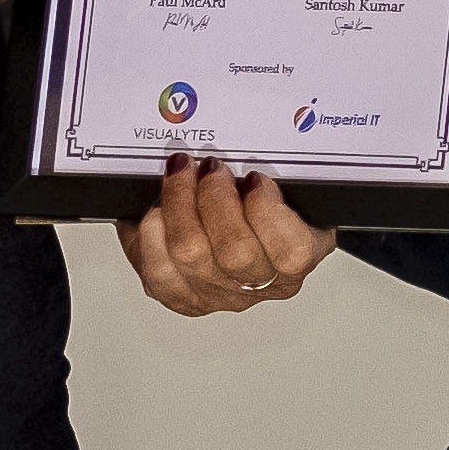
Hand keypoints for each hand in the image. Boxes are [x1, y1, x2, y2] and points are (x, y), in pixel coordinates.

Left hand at [118, 159, 331, 319]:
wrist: (231, 230)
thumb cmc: (257, 206)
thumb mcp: (288, 188)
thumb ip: (282, 174)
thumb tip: (253, 154)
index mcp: (296, 257)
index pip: (291, 252)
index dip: (267, 211)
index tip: (254, 179)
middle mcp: (260, 283)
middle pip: (235, 253)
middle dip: (216, 197)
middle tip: (211, 168)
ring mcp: (219, 293)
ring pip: (190, 253)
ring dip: (180, 203)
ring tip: (182, 174)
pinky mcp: (181, 295)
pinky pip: (158, 268)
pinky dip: (152, 232)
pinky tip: (159, 212)